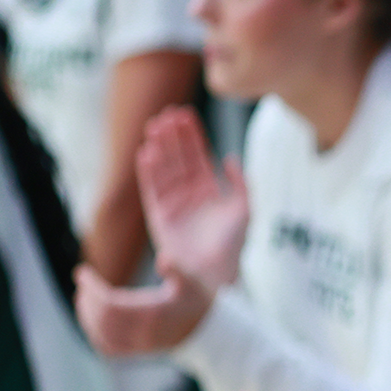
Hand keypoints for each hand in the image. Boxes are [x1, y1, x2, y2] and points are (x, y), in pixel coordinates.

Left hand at [75, 261, 212, 355]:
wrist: (209, 333)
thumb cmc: (198, 302)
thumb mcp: (192, 281)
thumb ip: (177, 269)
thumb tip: (162, 257)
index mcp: (152, 314)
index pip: (109, 304)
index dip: (91, 287)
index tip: (82, 271)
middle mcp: (143, 333)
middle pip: (100, 320)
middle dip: (85, 300)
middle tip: (83, 283)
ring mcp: (140, 345)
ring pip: (100, 335)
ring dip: (86, 316)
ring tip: (83, 297)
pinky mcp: (138, 352)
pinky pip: (107, 348)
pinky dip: (93, 333)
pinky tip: (91, 319)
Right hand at [138, 106, 247, 290]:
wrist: (216, 276)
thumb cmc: (233, 246)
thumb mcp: (244, 211)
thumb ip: (240, 184)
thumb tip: (230, 158)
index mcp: (208, 190)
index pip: (198, 156)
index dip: (191, 136)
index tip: (184, 114)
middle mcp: (188, 195)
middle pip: (178, 159)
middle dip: (173, 137)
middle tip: (167, 114)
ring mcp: (173, 205)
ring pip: (164, 170)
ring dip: (159, 149)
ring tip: (154, 128)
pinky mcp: (159, 218)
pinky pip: (152, 190)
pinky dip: (149, 172)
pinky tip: (146, 153)